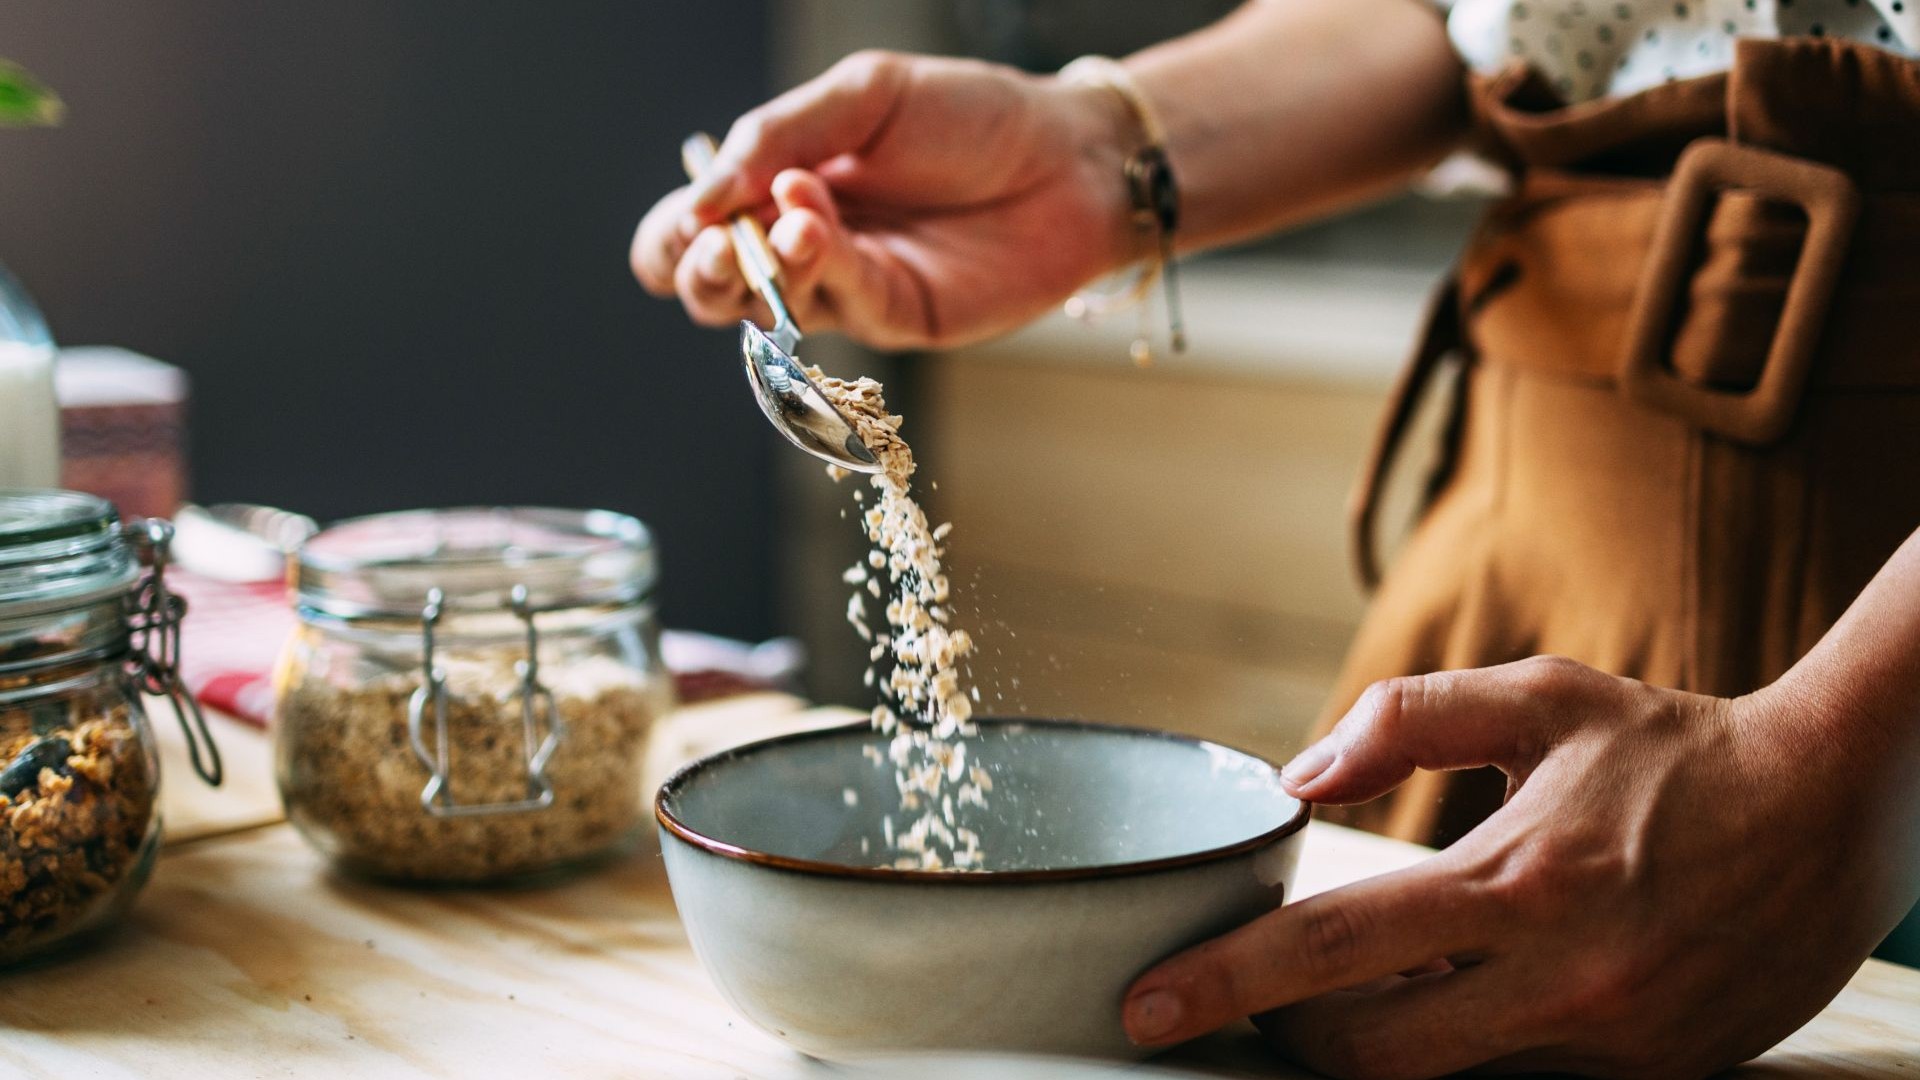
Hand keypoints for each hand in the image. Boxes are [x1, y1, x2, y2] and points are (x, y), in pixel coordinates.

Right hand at [630, 50, 1137, 350]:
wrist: (1068, 154)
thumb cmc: (970, 117)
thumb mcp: (864, 96)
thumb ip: (778, 135)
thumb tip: (700, 196)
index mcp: (778, 188)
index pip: (689, 231)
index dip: (672, 235)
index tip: (693, 214)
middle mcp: (802, 247)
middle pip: (709, 289)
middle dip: (696, 270)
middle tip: (717, 242)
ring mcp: (848, 289)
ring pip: (765, 311)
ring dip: (759, 269)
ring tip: (791, 222)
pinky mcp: (897, 319)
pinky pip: (836, 305)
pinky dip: (818, 267)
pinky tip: (819, 225)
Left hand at [1123, 656, 1917, 1078]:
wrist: (1838, 811)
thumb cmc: (1674, 747)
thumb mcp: (1543, 699)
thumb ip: (1410, 721)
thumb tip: (1299, 776)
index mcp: (1518, 880)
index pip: (1332, 948)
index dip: (1224, 983)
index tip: (1143, 1006)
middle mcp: (1562, 983)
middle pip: (1369, 1056)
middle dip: (1285, 1040)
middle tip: (1245, 1004)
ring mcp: (1610, 1046)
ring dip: (1373, 1048)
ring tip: (1341, 995)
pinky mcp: (1653, 1079)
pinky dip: (1465, 1049)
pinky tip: (1455, 998)